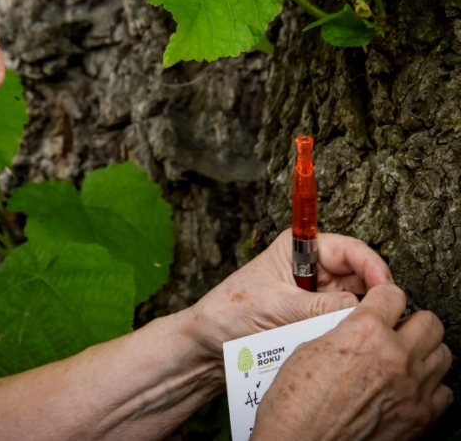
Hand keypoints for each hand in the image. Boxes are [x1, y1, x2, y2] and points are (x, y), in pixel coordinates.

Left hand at [181, 229, 392, 358]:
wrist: (207, 343)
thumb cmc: (229, 314)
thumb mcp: (276, 307)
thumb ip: (317, 307)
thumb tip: (358, 308)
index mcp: (298, 248)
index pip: (349, 248)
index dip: (372, 265)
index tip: (385, 288)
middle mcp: (311, 267)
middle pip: (359, 276)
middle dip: (369, 295)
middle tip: (379, 319)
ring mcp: (314, 293)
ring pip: (353, 301)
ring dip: (356, 316)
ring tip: (357, 333)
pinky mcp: (313, 317)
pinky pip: (339, 321)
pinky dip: (343, 330)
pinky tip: (343, 342)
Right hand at [252, 284, 452, 439]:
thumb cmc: (295, 402)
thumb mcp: (309, 349)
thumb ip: (343, 332)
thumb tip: (356, 327)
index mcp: (363, 332)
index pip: (392, 295)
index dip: (383, 296)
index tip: (381, 301)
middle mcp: (394, 356)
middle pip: (429, 322)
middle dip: (411, 321)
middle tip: (396, 328)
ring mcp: (412, 388)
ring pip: (442, 354)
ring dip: (424, 351)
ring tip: (404, 357)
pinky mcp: (420, 417)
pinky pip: (443, 391)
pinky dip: (429, 386)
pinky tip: (408, 387)